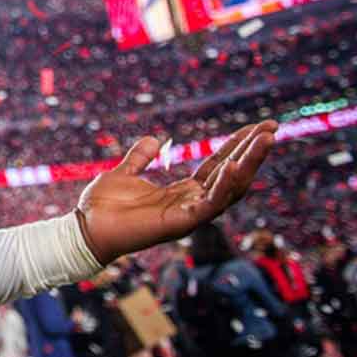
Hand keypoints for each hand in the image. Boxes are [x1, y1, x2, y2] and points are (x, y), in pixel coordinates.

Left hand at [75, 121, 276, 264]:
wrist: (85, 228)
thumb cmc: (102, 207)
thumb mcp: (124, 173)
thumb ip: (140, 158)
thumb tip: (156, 139)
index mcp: (182, 192)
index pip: (219, 166)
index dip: (237, 146)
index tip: (256, 127)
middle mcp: (191, 203)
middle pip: (232, 175)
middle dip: (253, 151)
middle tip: (272, 128)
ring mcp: (189, 214)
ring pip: (229, 189)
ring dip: (248, 164)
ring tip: (265, 140)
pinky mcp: (181, 224)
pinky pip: (209, 205)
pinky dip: (223, 186)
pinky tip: (233, 166)